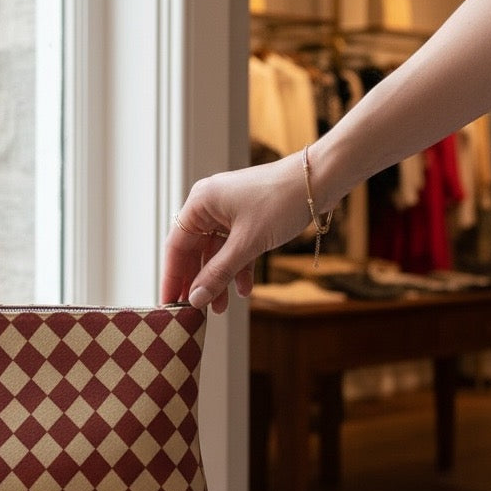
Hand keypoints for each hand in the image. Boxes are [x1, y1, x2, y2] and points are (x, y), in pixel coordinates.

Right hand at [161, 154, 311, 311]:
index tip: (170, 302)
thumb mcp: (247, 243)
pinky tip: (244, 289)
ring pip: (215, 253)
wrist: (320, 180)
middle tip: (195, 310)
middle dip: (198, 281)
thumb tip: (196, 298)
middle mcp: (210, 206)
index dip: (172, 276)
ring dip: (219, 279)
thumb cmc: (280, 201)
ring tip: (220, 307)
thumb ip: (218, 273)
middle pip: (194, 251)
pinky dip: (238, 268)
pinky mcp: (247, 219)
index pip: (176, 246)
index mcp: (200, 203)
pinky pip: (234, 248)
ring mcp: (229, 212)